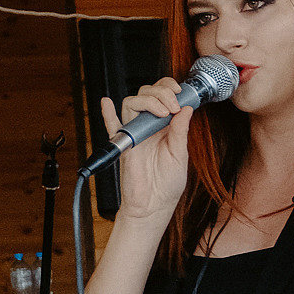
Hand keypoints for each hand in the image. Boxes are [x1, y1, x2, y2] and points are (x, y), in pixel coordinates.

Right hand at [102, 78, 191, 223]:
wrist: (154, 205)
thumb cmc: (167, 184)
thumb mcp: (180, 155)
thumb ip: (181, 131)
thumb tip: (187, 109)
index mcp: (164, 127)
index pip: (163, 96)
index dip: (169, 88)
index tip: (180, 92)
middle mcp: (148, 127)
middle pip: (146, 94)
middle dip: (161, 92)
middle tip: (173, 105)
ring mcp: (135, 134)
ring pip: (131, 104)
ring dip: (147, 100)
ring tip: (162, 111)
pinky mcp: (123, 145)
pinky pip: (111, 127)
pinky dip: (107, 114)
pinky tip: (107, 103)